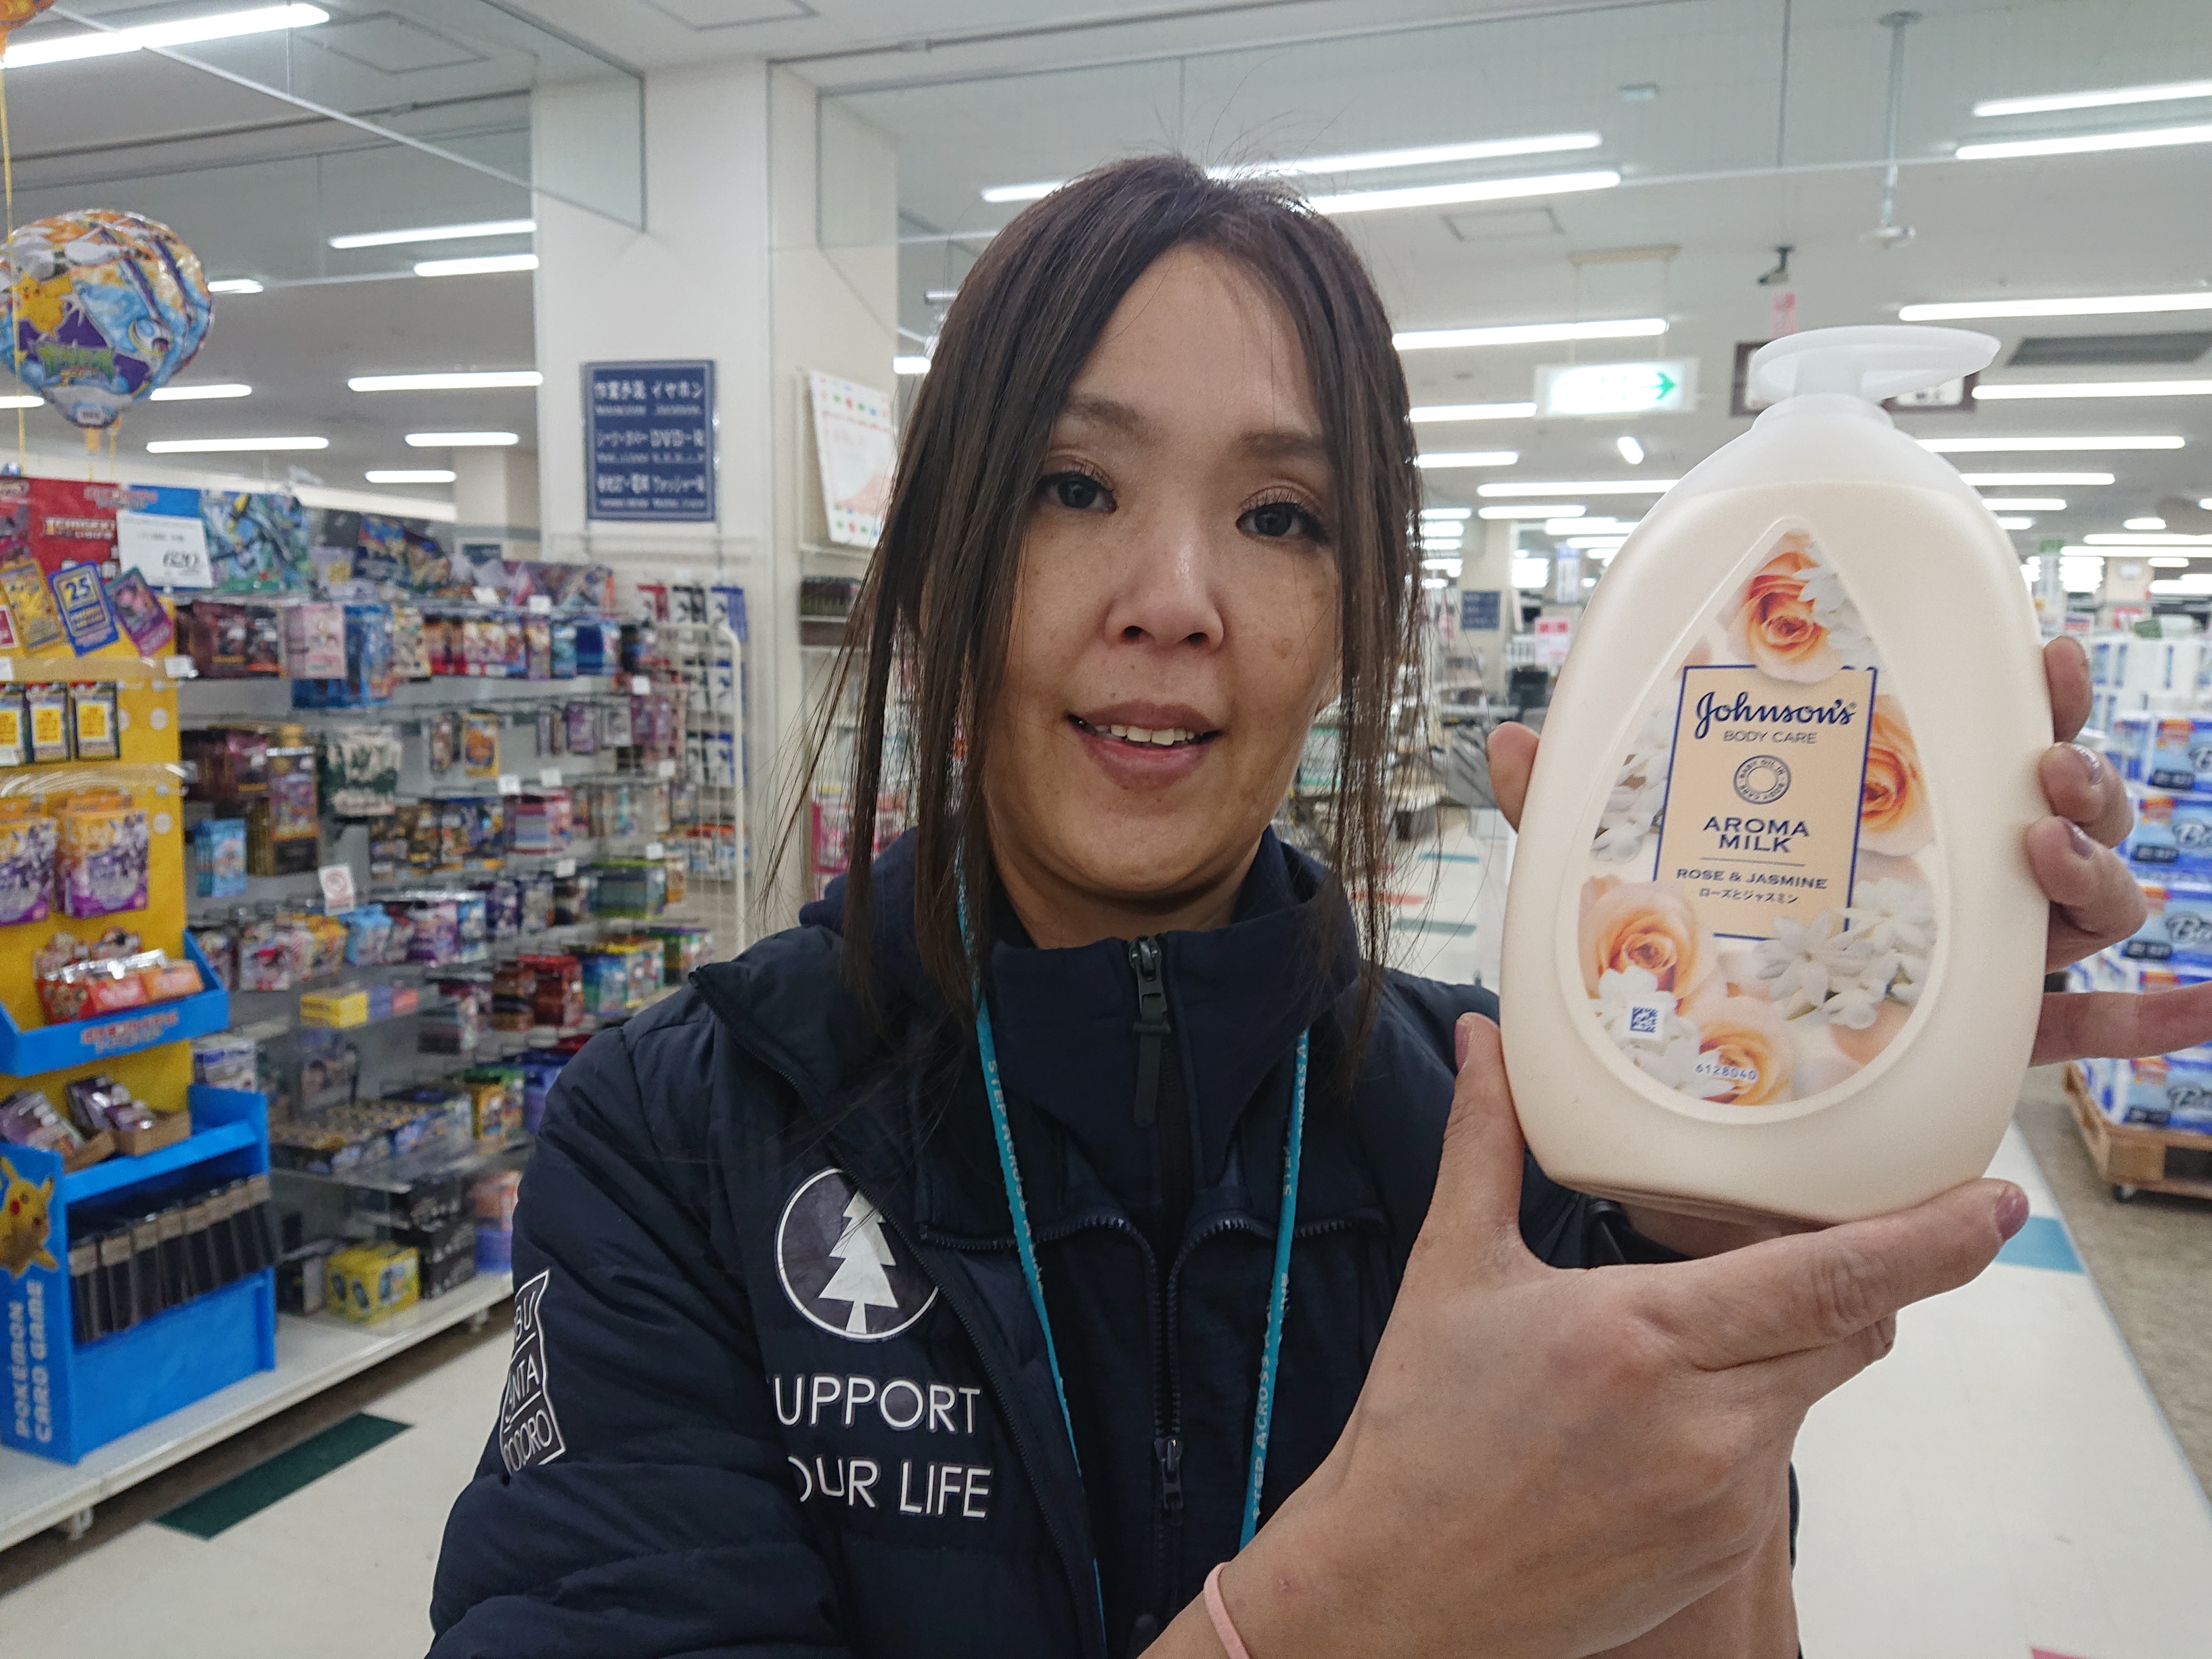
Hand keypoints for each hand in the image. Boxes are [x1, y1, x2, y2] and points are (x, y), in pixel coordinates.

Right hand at [1159, 1018, 2021, 1658]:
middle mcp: (1701, 1422)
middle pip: (1853, 1331)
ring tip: (1703, 1327)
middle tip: (1829, 1231)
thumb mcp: (1451, 1271)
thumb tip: (1483, 1039)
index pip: (1830, 1280)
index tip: (1996, 1204)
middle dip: (1862, 1277)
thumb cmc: (1418, 1431)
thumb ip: (1486, 1142)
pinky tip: (1665, 1407)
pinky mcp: (1723, 1549)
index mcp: (1639, 1337)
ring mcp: (1722, 1496)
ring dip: (1789, 1345)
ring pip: (1813, 1390)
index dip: (1929, 1241)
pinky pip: (1774, 1455)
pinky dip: (1748, 1411)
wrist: (1400, 1588)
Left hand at [1487, 637, 2210, 1080]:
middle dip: (2073, 772)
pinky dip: (2151, 1016)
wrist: (1676, 1129)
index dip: (2018, 686)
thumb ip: (1573, 815)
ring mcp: (1968, 959)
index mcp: (1870, 815)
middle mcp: (1937, 875)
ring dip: (2098, 867)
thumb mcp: (1611, 882)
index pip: (1965, 731)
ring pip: (2081, 896)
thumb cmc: (1661, 977)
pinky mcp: (1976, 1050)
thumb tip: (1514, 740)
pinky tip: (2198, 1013)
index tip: (2038, 650)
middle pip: (2050, 799)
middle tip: (2037, 777)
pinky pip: (2082, 1026)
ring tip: (2048, 857)